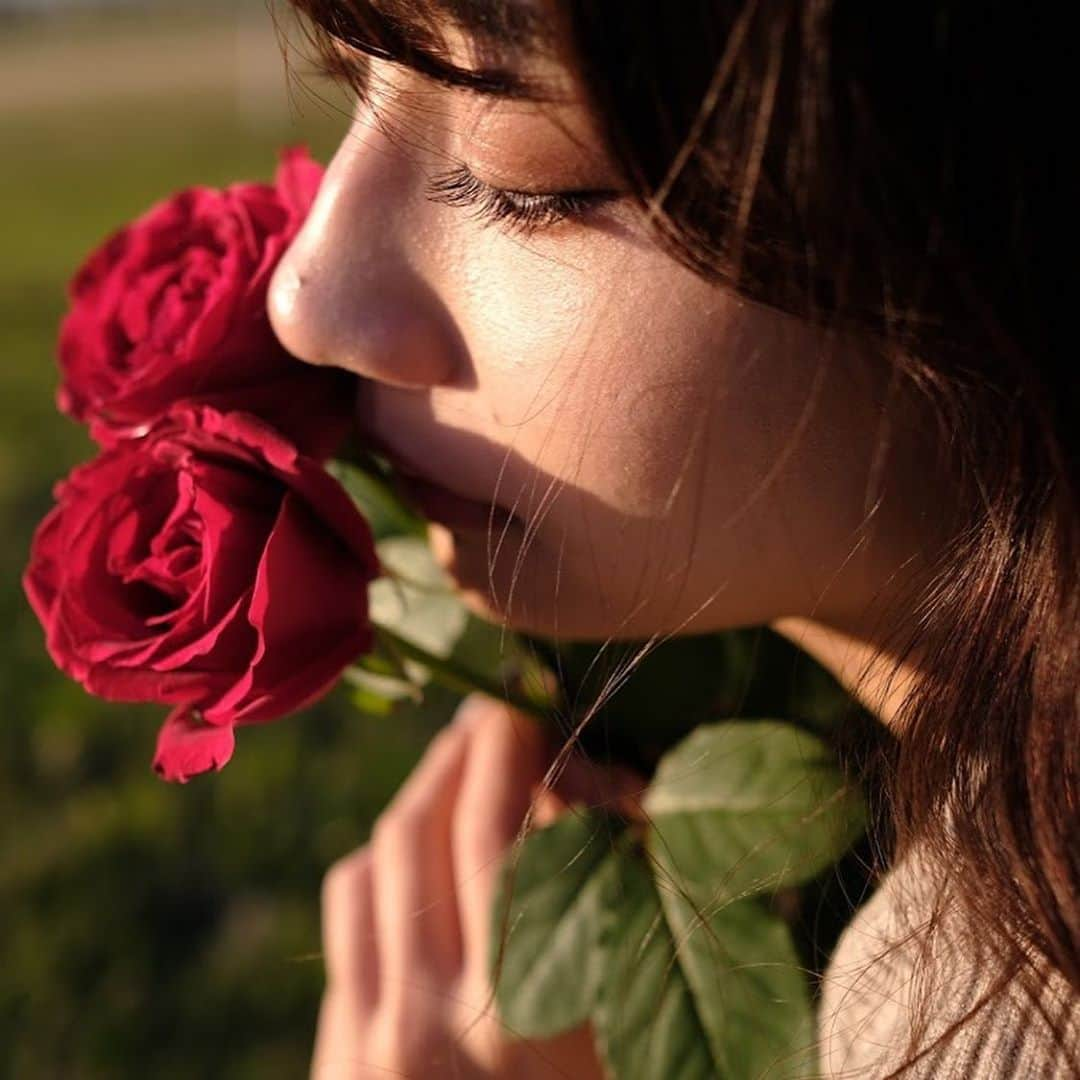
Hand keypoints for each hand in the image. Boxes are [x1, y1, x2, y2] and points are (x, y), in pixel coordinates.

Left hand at [311, 694, 640, 1078]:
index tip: (533, 706)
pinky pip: (348, 909)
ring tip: (462, 755)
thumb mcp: (632, 1017)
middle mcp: (453, 1022)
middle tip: (498, 709)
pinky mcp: (339, 1057)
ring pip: (385, 855)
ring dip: (425, 787)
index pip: (525, 832)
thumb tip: (587, 779)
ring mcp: (382, 1039)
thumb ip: (616, 895)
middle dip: (471, 746)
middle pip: (443, 827)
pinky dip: (385, 853)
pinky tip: (420, 839)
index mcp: (547, 1013)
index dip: (522, 751)